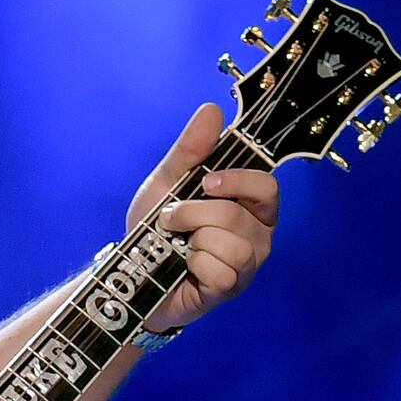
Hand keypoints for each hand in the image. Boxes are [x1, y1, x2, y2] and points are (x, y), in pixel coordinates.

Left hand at [125, 102, 281, 335]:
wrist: (133, 273)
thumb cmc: (157, 229)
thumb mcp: (167, 182)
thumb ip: (190, 150)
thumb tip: (212, 111)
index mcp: (249, 205)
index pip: (267, 186)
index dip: (238, 181)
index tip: (206, 182)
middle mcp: (257, 234)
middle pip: (237, 215)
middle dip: (194, 214)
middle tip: (172, 219)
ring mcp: (248, 264)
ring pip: (231, 245)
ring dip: (193, 241)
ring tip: (180, 245)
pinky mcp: (232, 289)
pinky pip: (222, 272)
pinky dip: (195, 266)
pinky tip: (187, 267)